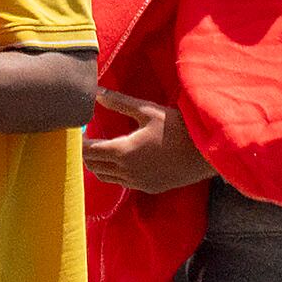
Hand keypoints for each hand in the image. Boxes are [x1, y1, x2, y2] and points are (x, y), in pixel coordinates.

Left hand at [84, 89, 217, 194]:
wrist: (205, 154)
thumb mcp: (148, 111)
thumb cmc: (178, 128)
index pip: (88, 151)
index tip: (76, 133)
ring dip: (98, 164)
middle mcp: (126, 171)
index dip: (79, 143)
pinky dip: (113, 172)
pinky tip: (119, 160)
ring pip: (105, 177)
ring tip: (99, 149)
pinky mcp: (147, 188)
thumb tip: (98, 93)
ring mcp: (136, 182)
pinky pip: (121, 182)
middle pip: (93, 165)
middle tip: (85, 139)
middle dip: (86, 153)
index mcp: (123, 151)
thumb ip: (120, 103)